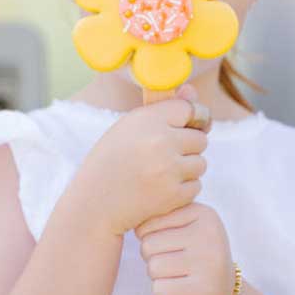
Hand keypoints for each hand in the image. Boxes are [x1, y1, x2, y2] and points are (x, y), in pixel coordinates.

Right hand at [77, 83, 209, 236]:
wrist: (94, 203)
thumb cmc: (111, 160)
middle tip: (164, 154)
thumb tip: (193, 91)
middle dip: (187, 147)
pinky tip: (161, 188)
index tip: (180, 127)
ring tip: (161, 172)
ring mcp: (169, 170)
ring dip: (187, 168)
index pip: (190, 110)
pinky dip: (183, 188)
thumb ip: (163, 109)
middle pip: (200, 138)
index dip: (188, 120)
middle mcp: (161, 142)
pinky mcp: (174, 195)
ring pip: (200, 163)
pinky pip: (196, 186)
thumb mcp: (129, 126)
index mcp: (148, 120)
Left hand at [134, 202, 235, 294]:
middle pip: (148, 244)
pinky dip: (164, 292)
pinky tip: (183, 290)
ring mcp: (208, 264)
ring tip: (181, 275)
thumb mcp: (185, 227)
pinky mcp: (201, 291)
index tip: (174, 244)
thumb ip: (161, 217)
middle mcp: (209, 235)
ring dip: (159, 275)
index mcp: (203, 213)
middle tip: (178, 263)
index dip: (151, 238)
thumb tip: (135, 226)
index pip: (149, 221)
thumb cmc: (194, 257)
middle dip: (154, 257)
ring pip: (152, 267)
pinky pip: (159, 289)